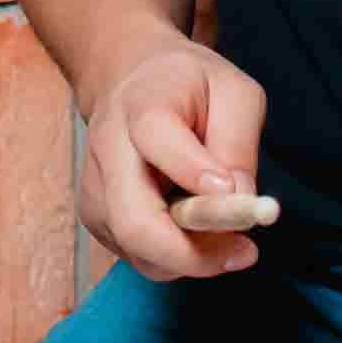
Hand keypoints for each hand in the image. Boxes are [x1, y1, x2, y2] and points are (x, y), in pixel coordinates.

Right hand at [77, 33, 268, 279]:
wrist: (133, 83)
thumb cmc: (191, 88)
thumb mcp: (233, 92)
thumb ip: (238, 142)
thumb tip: (240, 200)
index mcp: (140, 105)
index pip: (158, 141)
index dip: (197, 173)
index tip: (236, 190)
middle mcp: (107, 150)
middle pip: (135, 222)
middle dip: (194, 252)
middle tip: (245, 251)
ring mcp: (96, 191)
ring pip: (140, 252)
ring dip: (192, 258)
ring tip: (230, 237)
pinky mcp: (98, 221)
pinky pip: (141, 258)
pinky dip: (178, 258)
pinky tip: (200, 233)